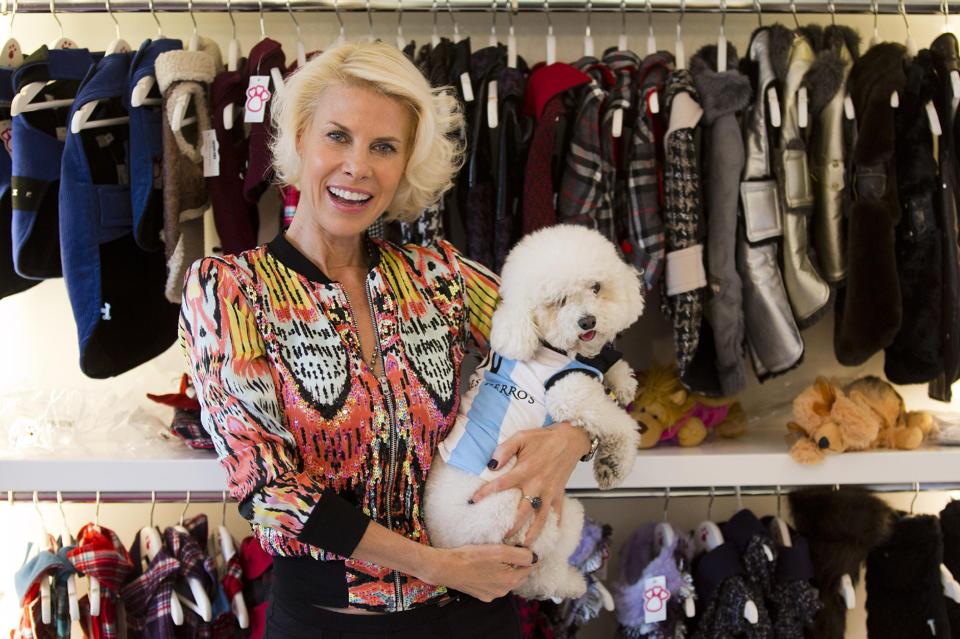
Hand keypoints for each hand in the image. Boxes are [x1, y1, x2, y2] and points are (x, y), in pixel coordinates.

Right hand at [419, 544, 536, 601]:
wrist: (446, 568)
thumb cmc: (471, 557)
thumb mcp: (499, 551)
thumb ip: (520, 554)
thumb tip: (534, 557)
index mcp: (510, 580)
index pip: (530, 566)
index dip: (529, 554)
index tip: (523, 545)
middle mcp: (503, 591)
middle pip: (520, 574)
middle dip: (519, 563)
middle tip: (512, 548)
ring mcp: (492, 594)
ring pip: (507, 580)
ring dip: (507, 569)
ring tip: (498, 556)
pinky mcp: (481, 595)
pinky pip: (495, 584)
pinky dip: (495, 575)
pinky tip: (486, 566)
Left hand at [469, 422, 590, 546]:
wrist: (571, 439)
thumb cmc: (544, 438)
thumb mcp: (521, 437)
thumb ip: (504, 450)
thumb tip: (491, 464)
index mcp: (525, 470)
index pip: (500, 485)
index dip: (485, 493)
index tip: (472, 502)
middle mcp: (537, 485)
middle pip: (522, 512)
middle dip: (511, 528)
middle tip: (500, 539)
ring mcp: (549, 492)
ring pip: (540, 519)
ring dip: (532, 534)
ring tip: (523, 547)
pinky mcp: (559, 494)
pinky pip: (557, 513)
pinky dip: (554, 526)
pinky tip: (550, 538)